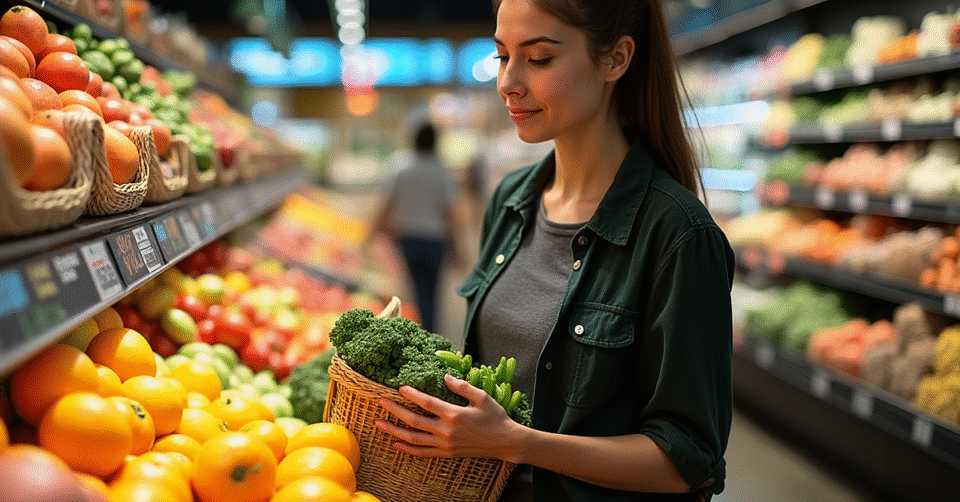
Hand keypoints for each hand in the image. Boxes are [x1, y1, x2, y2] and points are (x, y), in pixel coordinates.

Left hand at [376, 375, 521, 459]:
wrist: (505, 442)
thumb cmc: (495, 417)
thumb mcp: (482, 397)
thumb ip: (462, 387)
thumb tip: (445, 377)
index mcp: (455, 415)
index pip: (428, 403)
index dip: (412, 395)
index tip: (400, 387)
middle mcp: (447, 431)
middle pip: (415, 421)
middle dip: (395, 411)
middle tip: (380, 402)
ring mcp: (445, 444)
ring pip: (414, 438)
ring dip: (394, 431)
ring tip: (379, 423)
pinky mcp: (447, 453)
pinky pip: (423, 453)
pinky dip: (408, 449)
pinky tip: (396, 444)